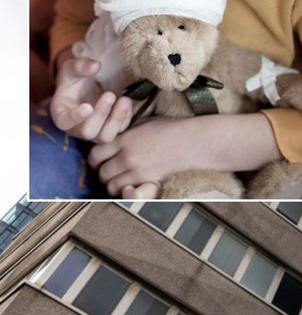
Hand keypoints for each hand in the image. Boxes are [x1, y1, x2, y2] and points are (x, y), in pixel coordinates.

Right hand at [50, 57, 132, 141]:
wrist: (85, 86)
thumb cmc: (74, 79)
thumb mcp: (72, 67)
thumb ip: (80, 66)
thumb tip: (96, 65)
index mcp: (61, 114)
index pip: (65, 122)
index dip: (76, 117)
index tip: (87, 106)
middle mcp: (76, 128)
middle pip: (88, 132)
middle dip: (101, 115)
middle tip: (110, 94)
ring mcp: (94, 131)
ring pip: (105, 137)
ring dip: (116, 119)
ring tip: (124, 100)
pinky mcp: (109, 129)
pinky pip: (119, 131)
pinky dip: (125, 118)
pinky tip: (126, 102)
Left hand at [90, 113, 281, 196]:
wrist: (192, 141)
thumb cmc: (172, 129)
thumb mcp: (145, 123)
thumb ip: (126, 132)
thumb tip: (114, 136)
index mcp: (124, 139)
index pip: (95, 153)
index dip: (95, 160)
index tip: (99, 161)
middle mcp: (126, 155)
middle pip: (102, 172)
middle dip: (103, 174)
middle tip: (110, 173)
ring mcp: (136, 169)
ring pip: (111, 184)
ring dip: (113, 184)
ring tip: (120, 181)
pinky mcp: (147, 179)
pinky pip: (126, 190)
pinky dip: (125, 190)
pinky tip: (131, 185)